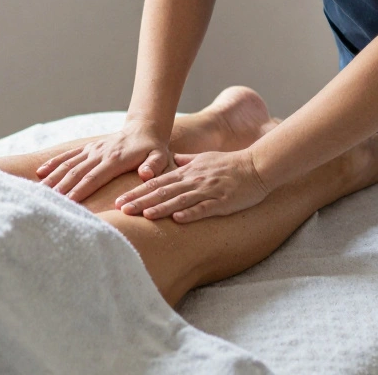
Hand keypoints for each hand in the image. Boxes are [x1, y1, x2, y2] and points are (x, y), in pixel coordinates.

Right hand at [36, 123, 170, 201]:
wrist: (144, 129)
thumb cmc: (153, 149)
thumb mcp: (160, 157)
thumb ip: (154, 165)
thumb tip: (146, 174)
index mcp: (115, 159)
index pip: (93, 178)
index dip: (79, 191)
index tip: (67, 203)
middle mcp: (99, 153)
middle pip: (76, 173)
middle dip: (60, 188)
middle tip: (45, 203)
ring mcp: (92, 150)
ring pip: (68, 165)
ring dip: (53, 178)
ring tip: (38, 192)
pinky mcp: (88, 148)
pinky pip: (68, 155)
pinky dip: (53, 163)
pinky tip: (40, 173)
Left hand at [114, 149, 269, 222]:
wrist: (257, 165)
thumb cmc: (231, 163)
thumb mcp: (205, 158)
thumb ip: (187, 161)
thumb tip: (173, 159)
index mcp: (188, 171)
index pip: (157, 183)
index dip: (137, 192)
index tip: (119, 200)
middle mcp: (194, 180)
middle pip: (163, 192)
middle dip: (141, 200)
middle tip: (121, 209)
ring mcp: (208, 190)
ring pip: (180, 200)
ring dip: (161, 208)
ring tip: (143, 215)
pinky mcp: (222, 201)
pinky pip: (204, 208)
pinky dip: (191, 213)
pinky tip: (178, 219)